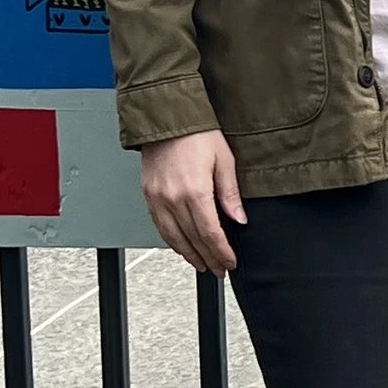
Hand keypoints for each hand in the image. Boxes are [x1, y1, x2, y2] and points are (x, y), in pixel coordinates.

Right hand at [138, 129, 246, 274]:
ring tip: (202, 264)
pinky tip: (181, 246)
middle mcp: (172, 198)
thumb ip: (230, 194)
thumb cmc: (197, 133)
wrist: (167, 118)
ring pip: (173, 238)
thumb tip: (239, 219)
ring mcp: (157, 198)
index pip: (210, 233)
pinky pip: (159, 226)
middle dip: (208, 258)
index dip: (221, 251)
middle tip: (219, 269)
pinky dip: (171, 241)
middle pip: (192, 239)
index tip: (229, 261)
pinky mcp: (148, 195)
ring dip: (189, 255)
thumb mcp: (224, 160)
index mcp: (194, 190)